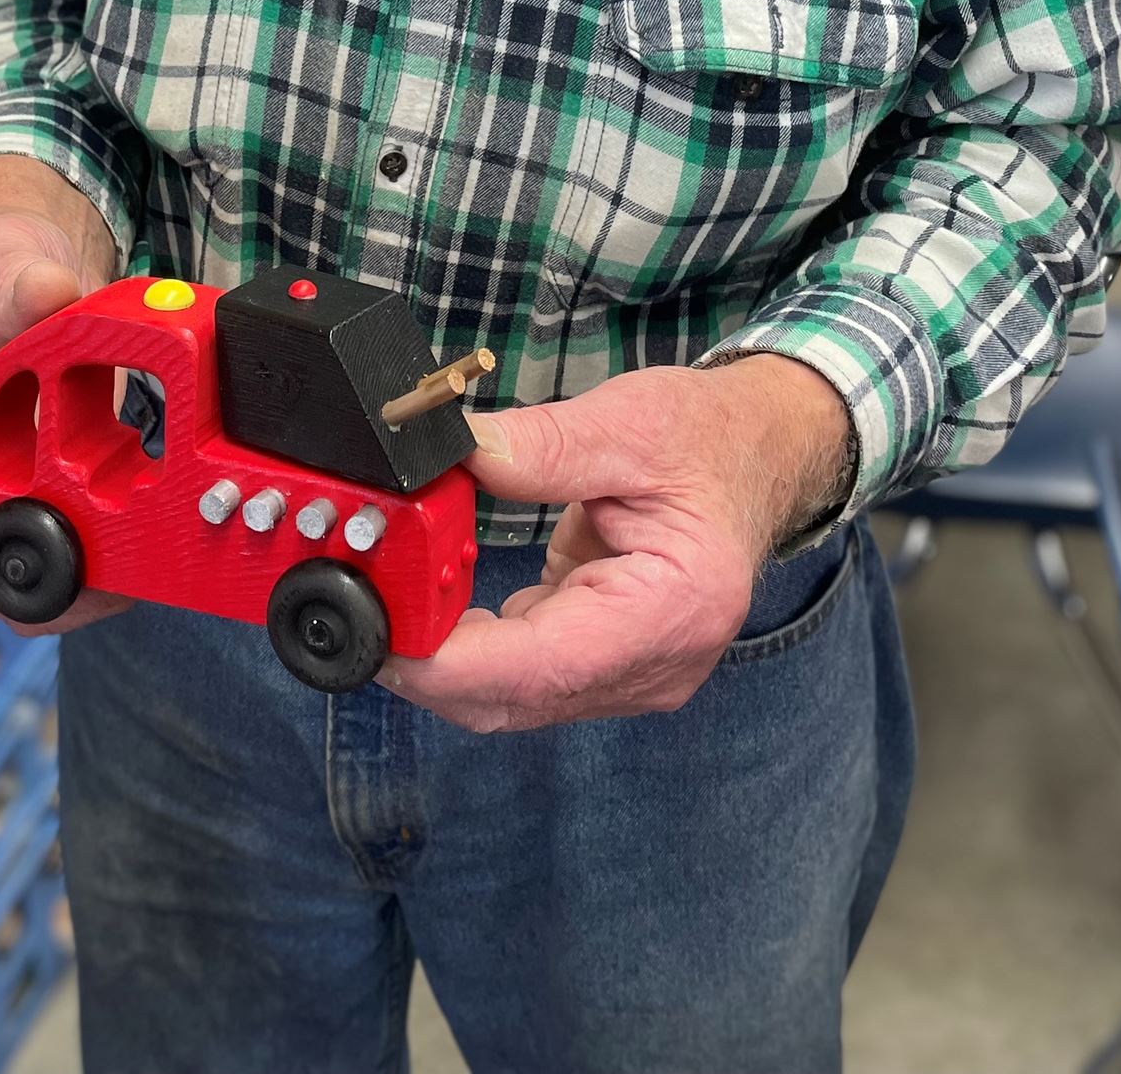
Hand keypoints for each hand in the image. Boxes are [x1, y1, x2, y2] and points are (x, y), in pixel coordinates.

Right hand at [0, 162, 128, 632]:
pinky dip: (97, 533)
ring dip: (77, 567)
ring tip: (139, 563)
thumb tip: (49, 294)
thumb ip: (17, 281)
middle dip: (40, 587)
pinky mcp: (30, 472)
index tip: (38, 574)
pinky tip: (147, 524)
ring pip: (20, 556)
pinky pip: (57, 524)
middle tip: (114, 581)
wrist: (24, 253)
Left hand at [381, 354, 852, 732]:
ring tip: (388, 596)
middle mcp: (658, 662)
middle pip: (520, 698)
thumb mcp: (627, 423)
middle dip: (432, 665)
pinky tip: (437, 601)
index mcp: (673, 608)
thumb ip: (538, 446)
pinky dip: (476, 649)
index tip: (384, 636)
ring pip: (517, 697)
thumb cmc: (709, 440)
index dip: (454, 665)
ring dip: (448, 659)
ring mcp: (636, 673)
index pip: (545, 666)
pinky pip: (529, 675)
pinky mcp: (612, 663)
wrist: (760, 455)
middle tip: (361, 608)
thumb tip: (448, 453)